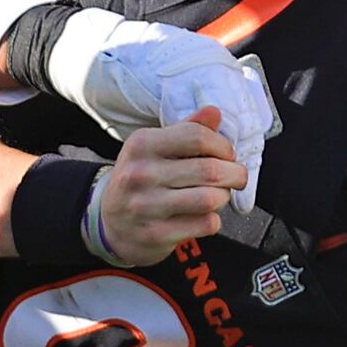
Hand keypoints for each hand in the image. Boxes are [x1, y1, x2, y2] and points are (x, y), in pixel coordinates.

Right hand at [98, 107, 245, 265]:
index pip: (197, 136)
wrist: (110, 223)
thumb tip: (214, 112)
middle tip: (236, 176)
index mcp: (142, 144)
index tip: (227, 154)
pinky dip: (213, 220)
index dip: (222, 145)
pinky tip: (204, 215)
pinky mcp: (156, 233)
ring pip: (210, 198)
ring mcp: (146, 206)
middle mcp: (140, 173)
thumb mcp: (154, 148)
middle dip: (234, 173)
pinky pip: (205, 224)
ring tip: (219, 195)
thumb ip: (187, 129)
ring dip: (224, 196)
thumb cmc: (141, 179)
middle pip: (210, 169)